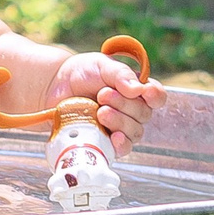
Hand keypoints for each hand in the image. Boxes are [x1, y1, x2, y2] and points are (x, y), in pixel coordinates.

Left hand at [49, 52, 164, 155]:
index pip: (157, 96)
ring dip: (119, 122)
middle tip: (103, 94)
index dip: (155, 96)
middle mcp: (133, 111)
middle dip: (124, 105)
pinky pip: (122, 149)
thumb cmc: (83, 73)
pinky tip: (113, 137)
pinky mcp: (107, 142)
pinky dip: (120, 144)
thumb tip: (137, 89)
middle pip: (143, 114)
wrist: (56, 86)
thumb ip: (121, 74)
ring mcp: (121, 128)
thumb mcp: (103, 65)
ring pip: (134, 132)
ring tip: (100, 112)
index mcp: (137, 90)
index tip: (144, 92)